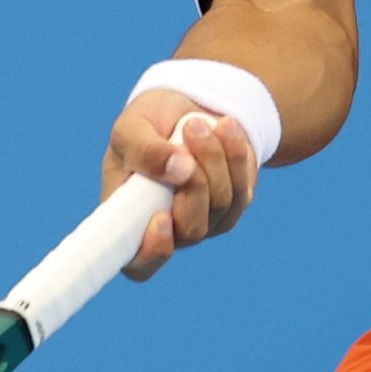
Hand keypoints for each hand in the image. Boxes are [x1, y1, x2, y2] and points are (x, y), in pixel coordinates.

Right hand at [104, 90, 259, 281]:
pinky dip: (236, 155)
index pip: (139, 265)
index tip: (160, 218)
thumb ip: (144, 150)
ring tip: (200, 122)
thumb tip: (178, 170)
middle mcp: (167, 230)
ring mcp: (202, 221)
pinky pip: (242, 191)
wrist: (187, 106)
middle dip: (196, 180)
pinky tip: (226, 128)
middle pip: (191, 231)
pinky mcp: (232, 207)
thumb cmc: (148, 122)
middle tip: (191, 129)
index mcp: (128, 219)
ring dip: (215, 158)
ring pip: (221, 206)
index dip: (152, 253)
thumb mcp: (131, 126)